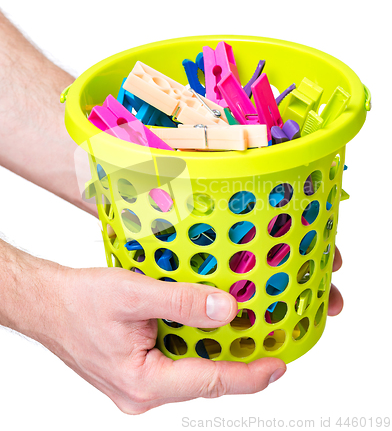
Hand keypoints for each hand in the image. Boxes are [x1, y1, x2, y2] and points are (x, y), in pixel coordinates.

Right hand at [43, 245, 342, 414]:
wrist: (48, 303)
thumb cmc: (79, 301)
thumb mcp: (134, 294)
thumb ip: (182, 303)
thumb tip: (227, 310)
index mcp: (143, 383)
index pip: (211, 383)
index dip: (250, 376)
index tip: (278, 366)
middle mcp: (143, 392)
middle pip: (204, 382)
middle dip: (238, 365)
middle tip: (268, 344)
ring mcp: (139, 385)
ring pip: (190, 372)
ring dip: (216, 354)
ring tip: (244, 333)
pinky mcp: (137, 372)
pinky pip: (175, 363)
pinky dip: (195, 347)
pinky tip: (206, 327)